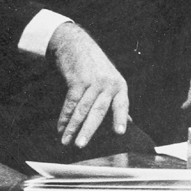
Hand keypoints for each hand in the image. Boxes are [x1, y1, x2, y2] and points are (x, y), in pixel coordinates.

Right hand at [48, 23, 128, 145]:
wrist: (76, 44)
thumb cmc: (96, 67)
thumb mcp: (111, 80)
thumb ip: (117, 101)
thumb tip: (129, 121)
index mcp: (120, 86)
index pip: (122, 105)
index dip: (120, 118)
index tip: (120, 132)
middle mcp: (108, 84)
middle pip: (98, 111)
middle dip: (89, 130)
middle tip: (81, 146)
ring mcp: (93, 81)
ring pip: (82, 109)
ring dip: (72, 127)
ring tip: (66, 141)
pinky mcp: (77, 79)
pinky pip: (70, 102)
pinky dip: (64, 116)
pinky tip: (60, 128)